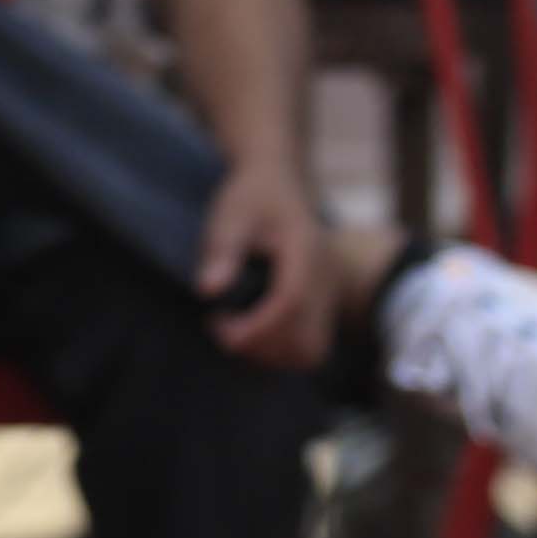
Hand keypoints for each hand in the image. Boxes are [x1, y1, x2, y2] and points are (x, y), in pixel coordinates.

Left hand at [195, 152, 343, 372]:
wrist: (279, 182)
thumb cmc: (252, 197)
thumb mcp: (230, 215)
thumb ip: (222, 251)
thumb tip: (208, 291)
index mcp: (305, 254)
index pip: (290, 304)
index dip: (255, 327)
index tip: (218, 327)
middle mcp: (325, 280)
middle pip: (306, 341)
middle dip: (261, 348)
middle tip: (221, 328)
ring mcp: (328, 296)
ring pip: (311, 352)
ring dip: (271, 356)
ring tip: (233, 332)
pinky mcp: (323, 307)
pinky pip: (310, 347)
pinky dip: (281, 352)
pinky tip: (250, 332)